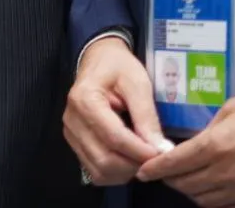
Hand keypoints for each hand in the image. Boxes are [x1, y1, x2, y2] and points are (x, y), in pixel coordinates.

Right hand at [64, 37, 172, 185]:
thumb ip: (146, 115)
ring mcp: (70, 134)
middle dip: (134, 164)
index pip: (114, 138)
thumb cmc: (119, 67)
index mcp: (85, 100)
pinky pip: (95, 171)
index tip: (163, 153)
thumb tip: (160, 149)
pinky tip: (128, 158)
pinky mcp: (74, 143)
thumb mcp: (137, 82)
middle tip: (156, 156)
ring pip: (100, 170)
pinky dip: (115, 173)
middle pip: (105, 159)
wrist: (99, 61)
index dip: (141, 151)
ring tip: (143, 156)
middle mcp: (72, 120)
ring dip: (126, 171)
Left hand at [136, 88, 234, 206]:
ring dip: (189, 190)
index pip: (174, 164)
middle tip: (163, 169)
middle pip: (185, 185)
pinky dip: (211, 200)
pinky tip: (209, 190)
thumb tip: (194, 142)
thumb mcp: (231, 108)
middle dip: (169, 178)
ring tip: (184, 178)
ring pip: (203, 200)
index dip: (154, 169)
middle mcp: (226, 173)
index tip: (142, 171)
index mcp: (216, 146)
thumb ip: (208, 129)